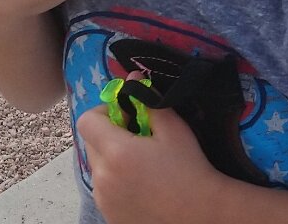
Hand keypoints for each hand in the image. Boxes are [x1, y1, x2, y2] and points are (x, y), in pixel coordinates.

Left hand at [78, 105, 223, 223]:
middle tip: (138, 138)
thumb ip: (149, 101)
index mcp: (116, 152)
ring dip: (111, 159)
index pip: (87, 120)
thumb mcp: (174, 130)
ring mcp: (103, 199)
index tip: (126, 116)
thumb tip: (133, 77)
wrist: (200, 215)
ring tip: (142, 165)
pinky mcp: (108, 215)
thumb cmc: (190, 170)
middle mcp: (102, 177)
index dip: (104, 112)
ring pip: (97, 167)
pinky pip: (103, 189)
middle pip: (91, 142)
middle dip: (109, 134)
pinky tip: (142, 185)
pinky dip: (115, 181)